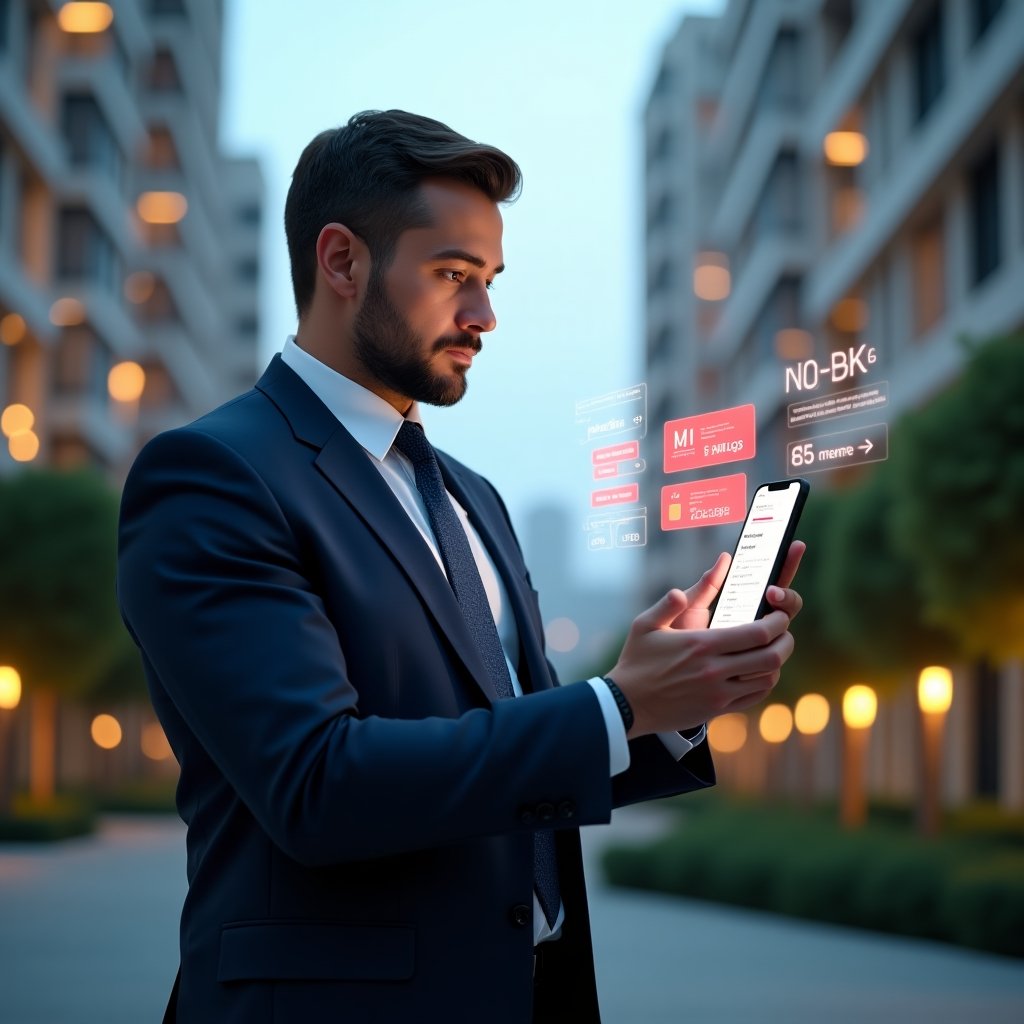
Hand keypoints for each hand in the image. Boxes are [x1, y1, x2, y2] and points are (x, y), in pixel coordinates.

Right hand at [607, 542, 805, 737]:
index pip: (757, 633)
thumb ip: (668, 604)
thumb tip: (680, 589)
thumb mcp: (645, 625)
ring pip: (767, 678)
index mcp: (702, 644)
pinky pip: (754, 696)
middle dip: (786, 641)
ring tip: (774, 650)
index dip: (778, 622)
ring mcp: (718, 692)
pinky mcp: (717, 709)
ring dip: (777, 662)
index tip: (779, 615)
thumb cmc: (636, 661)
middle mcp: (714, 669)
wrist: (627, 704)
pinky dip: (764, 682)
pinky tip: (760, 672)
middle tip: (785, 632)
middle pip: (771, 657)